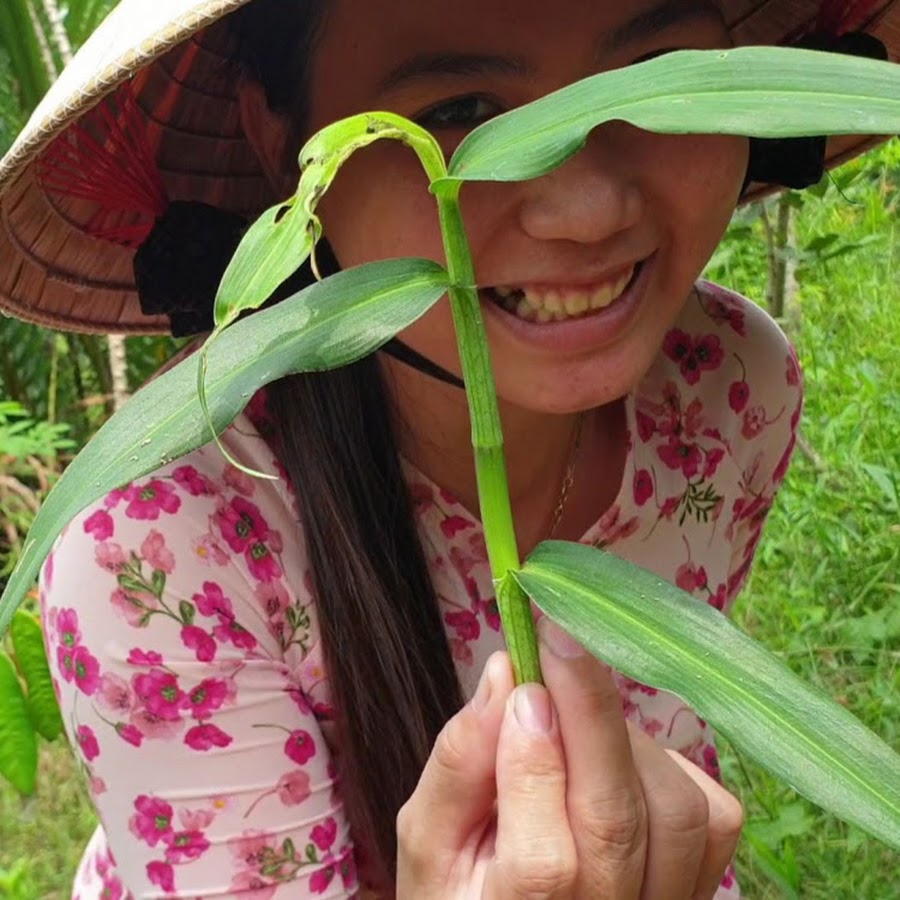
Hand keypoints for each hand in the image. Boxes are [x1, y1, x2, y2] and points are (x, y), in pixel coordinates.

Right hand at [396, 619, 742, 897]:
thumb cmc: (463, 882)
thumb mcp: (428, 836)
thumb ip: (459, 763)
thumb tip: (504, 673)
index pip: (543, 862)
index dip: (535, 764)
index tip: (521, 679)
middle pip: (615, 823)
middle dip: (589, 711)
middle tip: (559, 636)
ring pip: (673, 812)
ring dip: (624, 739)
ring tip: (576, 719)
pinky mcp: (701, 888)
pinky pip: (713, 816)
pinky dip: (669, 765)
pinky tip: (620, 758)